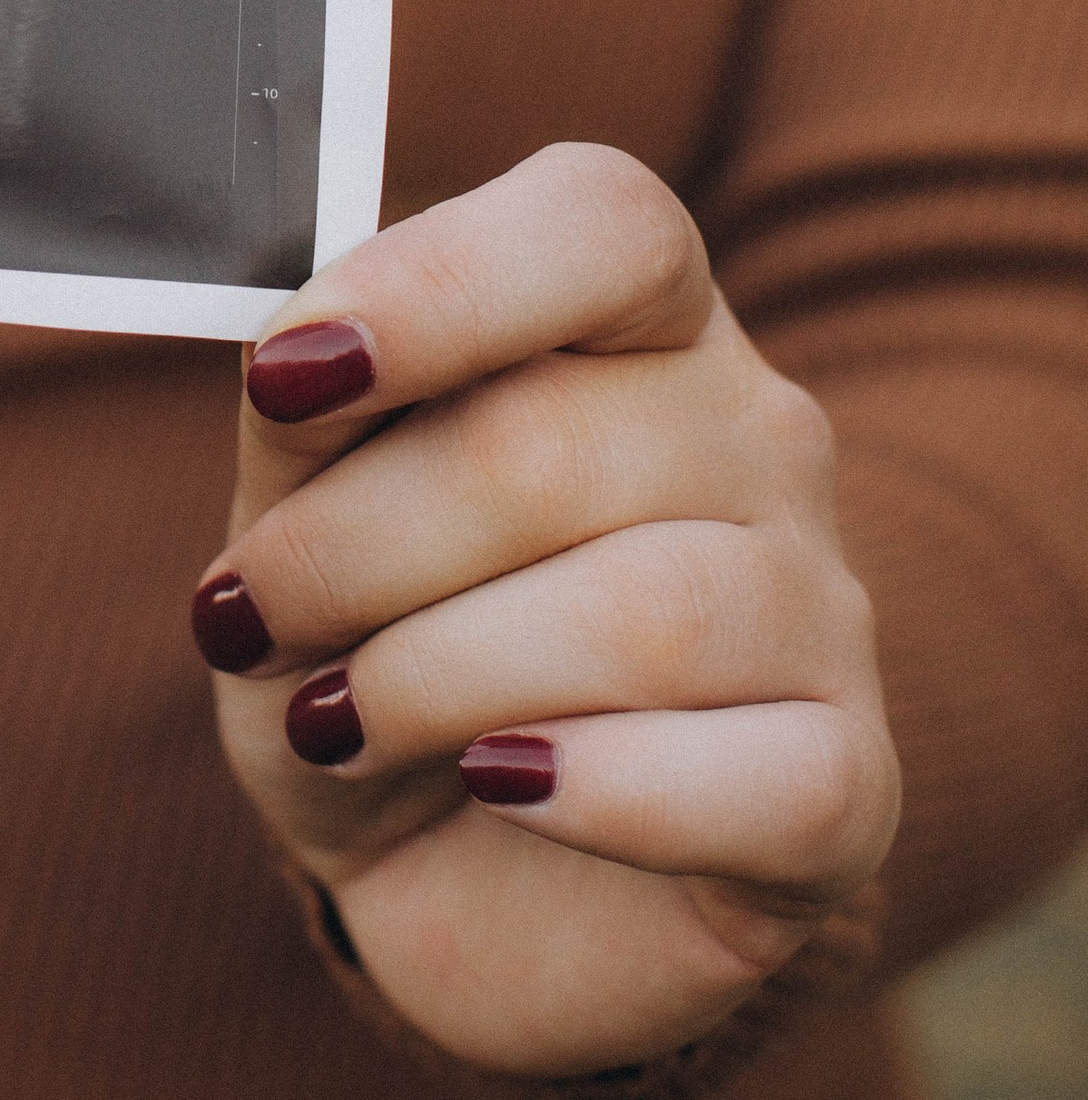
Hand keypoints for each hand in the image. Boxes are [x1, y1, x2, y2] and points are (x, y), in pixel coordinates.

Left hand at [194, 147, 899, 1078]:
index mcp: (636, 318)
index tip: (286, 379)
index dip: (439, 287)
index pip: (603, 225)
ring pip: (646, 616)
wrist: (447, 873)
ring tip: (336, 721)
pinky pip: (758, 782)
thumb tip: (296, 362)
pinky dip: (595, 793)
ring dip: (431, 679)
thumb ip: (305, 416)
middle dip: (352, 546)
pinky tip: (500, 787)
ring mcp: (821, 607)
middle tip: (251, 616)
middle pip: (555, 443)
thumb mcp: (294, 516)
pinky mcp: (847, 786)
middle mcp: (757, 434)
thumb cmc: (373, 648)